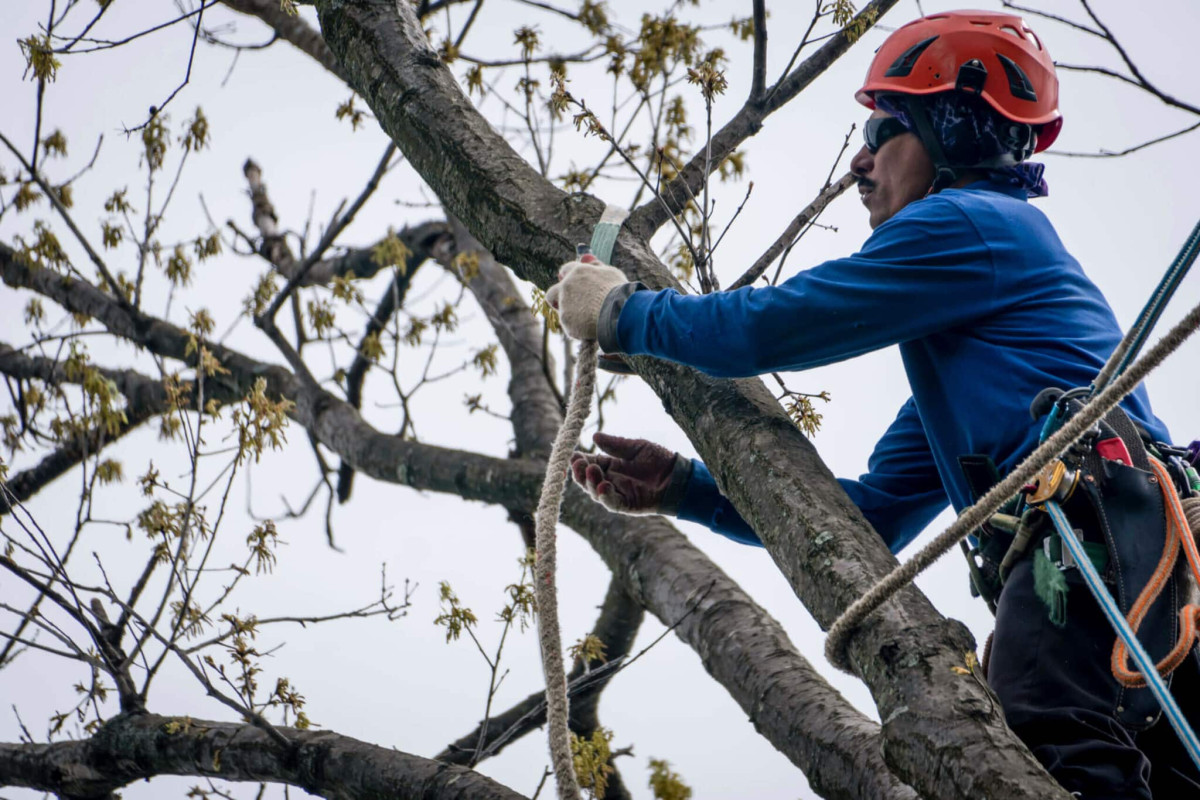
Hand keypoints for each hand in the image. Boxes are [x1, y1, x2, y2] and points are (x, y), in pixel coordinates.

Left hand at [545, 259, 627, 339]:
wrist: (618, 313)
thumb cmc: (618, 292)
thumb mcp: (611, 274)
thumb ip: (597, 267)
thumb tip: (588, 259)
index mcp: (578, 272)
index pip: (565, 270)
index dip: (568, 278)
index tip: (572, 284)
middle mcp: (566, 286)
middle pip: (552, 293)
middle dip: (558, 299)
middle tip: (570, 307)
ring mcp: (564, 303)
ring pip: (563, 311)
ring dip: (572, 315)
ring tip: (589, 321)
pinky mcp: (565, 320)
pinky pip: (570, 325)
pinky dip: (578, 328)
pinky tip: (591, 328)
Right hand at [569, 432, 684, 514]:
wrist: (678, 475)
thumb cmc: (659, 460)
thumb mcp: (636, 447)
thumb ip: (616, 444)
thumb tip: (594, 436)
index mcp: (610, 466)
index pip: (589, 463)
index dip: (579, 460)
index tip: (572, 455)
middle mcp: (610, 480)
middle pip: (587, 480)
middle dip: (579, 472)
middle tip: (578, 463)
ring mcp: (617, 494)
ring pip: (595, 491)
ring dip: (590, 482)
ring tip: (590, 470)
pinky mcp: (627, 505)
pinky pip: (612, 503)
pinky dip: (605, 496)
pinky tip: (603, 486)